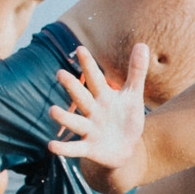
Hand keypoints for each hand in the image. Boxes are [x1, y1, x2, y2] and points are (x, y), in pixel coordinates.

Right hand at [46, 43, 150, 176]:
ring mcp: (89, 130)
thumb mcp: (133, 95)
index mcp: (103, 97)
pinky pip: (75, 148)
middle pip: (81, 97)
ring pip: (74, 122)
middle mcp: (93, 111)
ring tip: (52, 110)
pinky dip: (64, 148)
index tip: (80, 48)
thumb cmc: (127, 118)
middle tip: (60, 73)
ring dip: (64, 117)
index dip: (89, 64)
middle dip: (72, 87)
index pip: (95, 78)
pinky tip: (52, 145)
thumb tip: (142, 44)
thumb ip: (136, 72)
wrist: (127, 149)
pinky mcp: (88, 148)